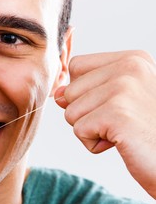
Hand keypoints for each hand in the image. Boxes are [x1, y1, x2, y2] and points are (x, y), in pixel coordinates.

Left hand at [55, 51, 155, 198]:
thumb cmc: (148, 132)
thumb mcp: (121, 101)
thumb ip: (89, 90)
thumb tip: (57, 94)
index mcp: (132, 59)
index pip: (77, 66)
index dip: (83, 91)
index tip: (112, 106)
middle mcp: (129, 67)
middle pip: (70, 91)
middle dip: (87, 115)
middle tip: (121, 123)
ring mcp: (124, 89)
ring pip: (71, 113)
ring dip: (91, 130)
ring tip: (123, 132)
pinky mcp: (117, 114)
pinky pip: (79, 130)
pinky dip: (94, 144)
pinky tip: (122, 143)